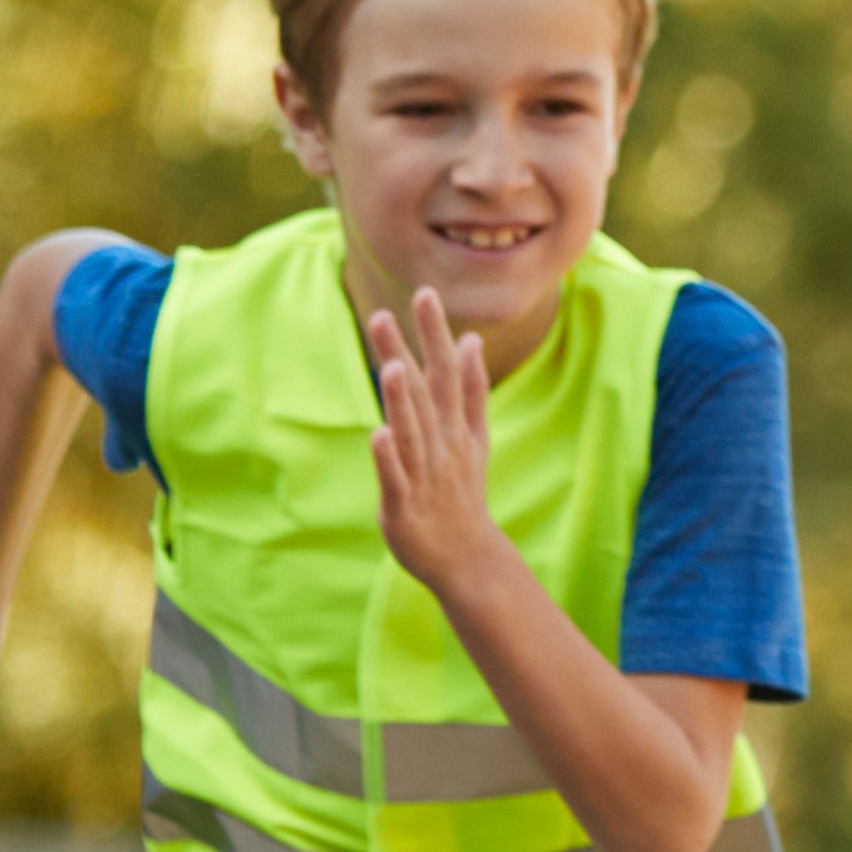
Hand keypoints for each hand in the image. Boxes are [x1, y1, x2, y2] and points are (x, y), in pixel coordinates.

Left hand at [364, 292, 514, 602]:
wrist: (466, 557)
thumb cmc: (461, 492)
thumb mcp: (473, 436)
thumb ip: (470, 388)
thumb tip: (471, 340)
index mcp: (455, 427)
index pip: (445, 372)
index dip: (435, 334)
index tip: (425, 293)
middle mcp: (442, 445)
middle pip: (425, 394)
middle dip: (411, 353)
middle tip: (392, 312)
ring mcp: (424, 475)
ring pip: (413, 432)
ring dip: (402, 401)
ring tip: (392, 366)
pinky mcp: (404, 505)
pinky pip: (396, 478)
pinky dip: (389, 458)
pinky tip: (379, 435)